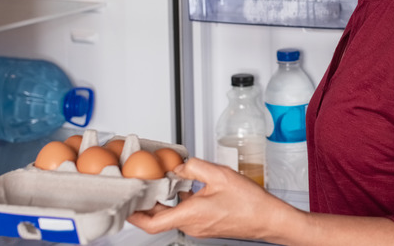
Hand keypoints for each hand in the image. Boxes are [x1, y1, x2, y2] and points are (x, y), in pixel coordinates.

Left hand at [127, 157, 294, 240]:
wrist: (268, 219)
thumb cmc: (249, 203)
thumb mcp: (219, 175)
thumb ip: (194, 167)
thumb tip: (179, 167)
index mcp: (190, 215)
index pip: (151, 223)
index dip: (134, 215)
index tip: (125, 205)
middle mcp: (191, 225)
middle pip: (158, 218)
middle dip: (146, 204)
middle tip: (139, 189)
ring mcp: (199, 227)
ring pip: (172, 215)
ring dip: (164, 201)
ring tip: (161, 184)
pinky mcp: (206, 225)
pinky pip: (185, 214)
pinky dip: (179, 202)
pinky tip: (184, 189)